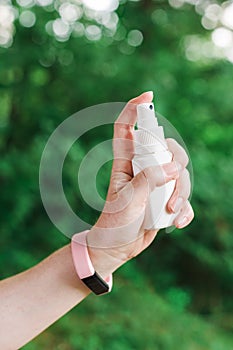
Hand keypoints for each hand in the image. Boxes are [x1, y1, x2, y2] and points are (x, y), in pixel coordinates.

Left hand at [87, 92, 193, 276]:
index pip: (126, 128)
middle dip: (176, 166)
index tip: (148, 96)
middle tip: (171, 190)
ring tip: (171, 212)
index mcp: (125, 162)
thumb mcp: (129, 200)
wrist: (118, 247)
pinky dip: (185, 209)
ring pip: (179, 173)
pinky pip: (183, 196)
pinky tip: (178, 222)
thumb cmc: (115, 222)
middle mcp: (142, 167)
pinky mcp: (165, 197)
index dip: (135, 109)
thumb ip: (149, 179)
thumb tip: (174, 167)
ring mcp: (155, 182)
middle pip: (167, 149)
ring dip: (181, 193)